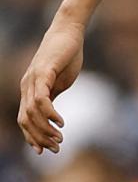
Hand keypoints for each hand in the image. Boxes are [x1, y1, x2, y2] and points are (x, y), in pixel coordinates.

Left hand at [18, 20, 85, 153]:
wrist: (69, 31)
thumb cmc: (67, 55)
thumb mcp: (61, 81)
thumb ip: (54, 96)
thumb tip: (52, 114)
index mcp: (30, 90)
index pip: (24, 120)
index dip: (32, 137)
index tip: (45, 150)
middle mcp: (26, 86)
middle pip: (25, 120)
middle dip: (39, 138)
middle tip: (56, 148)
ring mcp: (32, 80)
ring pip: (31, 113)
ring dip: (44, 129)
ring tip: (59, 138)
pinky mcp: (43, 73)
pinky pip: (41, 99)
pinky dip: (49, 113)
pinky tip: (60, 121)